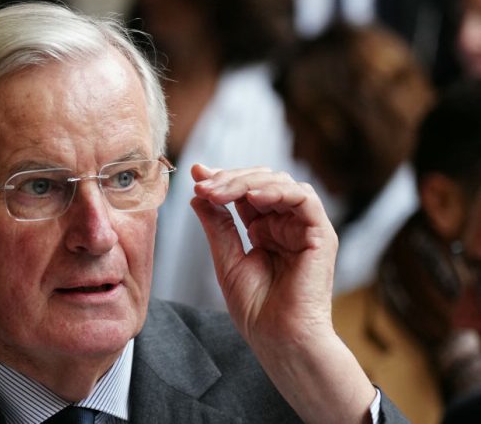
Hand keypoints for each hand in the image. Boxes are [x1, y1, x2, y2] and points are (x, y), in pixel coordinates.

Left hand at [190, 165, 374, 423]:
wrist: (279, 339)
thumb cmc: (256, 310)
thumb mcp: (226, 259)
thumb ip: (217, 225)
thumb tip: (199, 193)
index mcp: (264, 230)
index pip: (244, 192)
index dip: (222, 180)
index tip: (196, 176)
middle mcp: (285, 225)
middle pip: (260, 182)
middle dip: (229, 179)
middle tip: (203, 186)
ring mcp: (303, 228)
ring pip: (280, 183)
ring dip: (246, 182)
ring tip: (218, 192)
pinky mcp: (320, 234)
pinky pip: (304, 198)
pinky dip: (277, 191)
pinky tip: (252, 196)